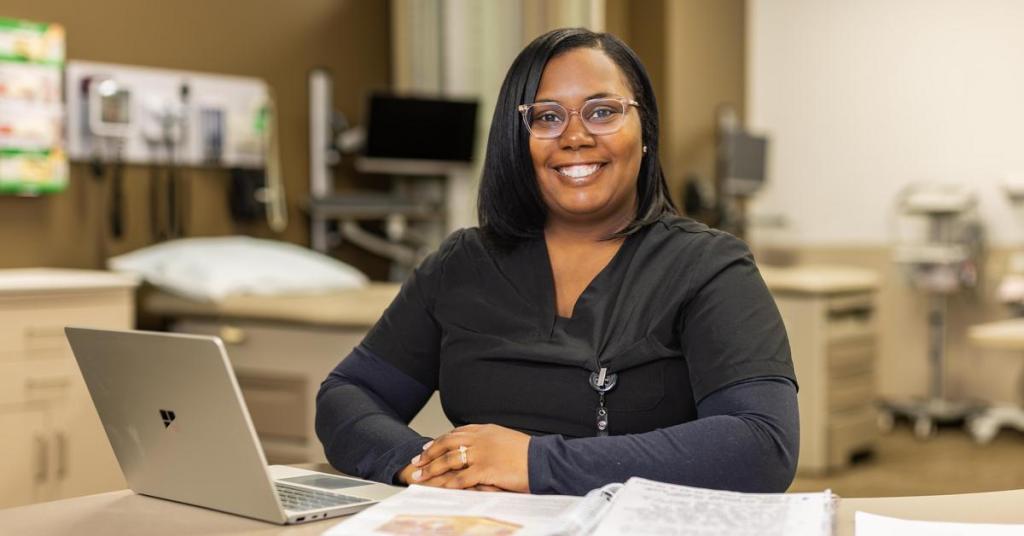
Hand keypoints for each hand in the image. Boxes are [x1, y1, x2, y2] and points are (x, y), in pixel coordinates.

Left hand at [406, 424, 530, 491]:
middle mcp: (481, 439)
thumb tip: (482, 447)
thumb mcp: (507, 440)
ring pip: (449, 460)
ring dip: (432, 469)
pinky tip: (438, 488)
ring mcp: (482, 453)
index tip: (428, 446)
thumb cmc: (529, 454)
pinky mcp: (486, 469)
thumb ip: (491, 441)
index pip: (457, 432)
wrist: (544, 460)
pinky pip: (461, 478)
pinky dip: (447, 483)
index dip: (440, 440)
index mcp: (486, 430)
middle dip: (429, 453)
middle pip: (447, 443)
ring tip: (420, 476)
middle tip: (417, 461)